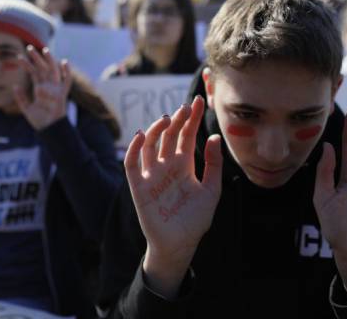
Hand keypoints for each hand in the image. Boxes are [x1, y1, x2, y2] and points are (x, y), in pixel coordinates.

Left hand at [14, 45, 71, 130]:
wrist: (49, 129)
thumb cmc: (39, 120)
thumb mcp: (26, 108)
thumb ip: (21, 97)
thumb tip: (15, 85)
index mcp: (39, 88)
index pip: (33, 73)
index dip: (27, 65)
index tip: (19, 57)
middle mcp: (48, 86)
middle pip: (42, 68)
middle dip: (36, 58)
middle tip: (29, 48)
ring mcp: (55, 89)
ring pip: (53, 71)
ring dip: (49, 60)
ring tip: (44, 50)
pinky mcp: (62, 94)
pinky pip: (66, 81)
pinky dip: (67, 72)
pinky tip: (64, 62)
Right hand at [124, 96, 221, 297]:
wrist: (180, 244)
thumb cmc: (196, 219)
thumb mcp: (211, 190)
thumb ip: (213, 164)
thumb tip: (214, 137)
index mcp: (185, 165)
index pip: (186, 135)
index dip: (191, 118)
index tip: (197, 101)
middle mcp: (167, 165)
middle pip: (169, 135)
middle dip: (176, 120)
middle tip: (185, 108)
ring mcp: (152, 174)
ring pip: (150, 145)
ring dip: (156, 130)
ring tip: (167, 119)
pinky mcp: (138, 186)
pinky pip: (132, 164)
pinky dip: (134, 149)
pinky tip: (141, 136)